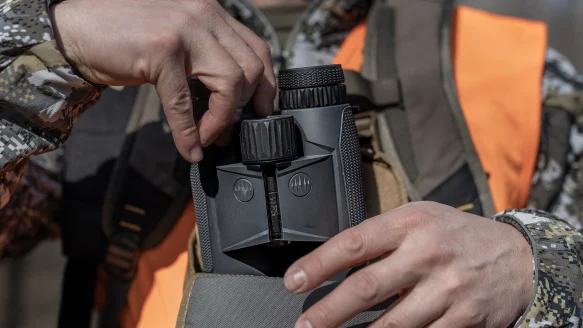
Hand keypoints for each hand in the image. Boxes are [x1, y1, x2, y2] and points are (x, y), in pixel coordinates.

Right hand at [51, 0, 274, 161]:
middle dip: (246, 108)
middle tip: (229, 131)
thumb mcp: (179, 41)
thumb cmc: (125, 38)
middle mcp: (204, 15)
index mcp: (211, 13)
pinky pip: (185, 101)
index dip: (266, 86)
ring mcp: (184, 30)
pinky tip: (189, 149)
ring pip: (230, 82)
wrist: (76, 30)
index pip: (258, 49)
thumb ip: (207, 59)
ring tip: (208, 138)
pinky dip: (189, 132)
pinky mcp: (162, 50)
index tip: (261, 112)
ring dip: (221, 120)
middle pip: (251, 68)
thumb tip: (232, 102)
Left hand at [284, 202, 533, 327]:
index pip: (354, 243)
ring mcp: (447, 290)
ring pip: (391, 323)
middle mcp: (428, 254)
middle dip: (329, 311)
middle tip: (303, 324)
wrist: (516, 257)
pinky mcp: (463, 319)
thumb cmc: (456, 235)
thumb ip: (383, 236)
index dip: (319, 264)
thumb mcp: (420, 217)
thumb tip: (336, 261)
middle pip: (367, 287)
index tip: (294, 280)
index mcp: (411, 223)